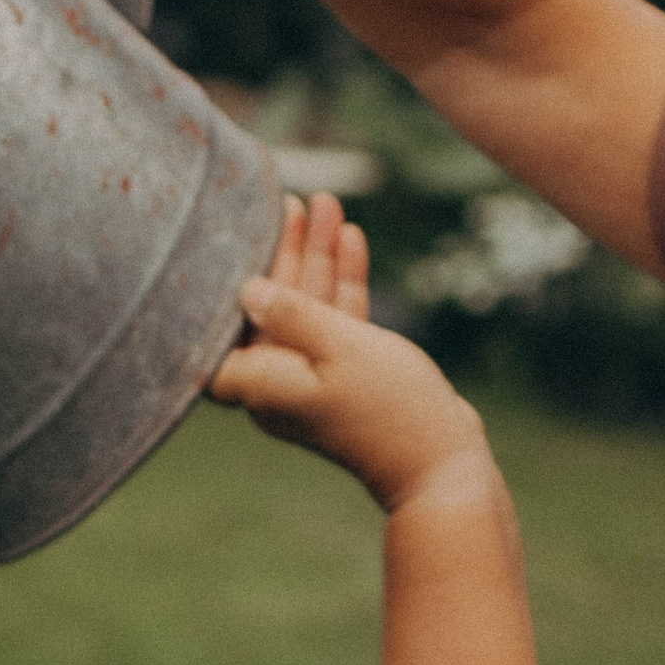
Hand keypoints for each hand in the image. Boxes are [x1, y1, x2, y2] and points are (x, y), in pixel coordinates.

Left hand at [212, 194, 490, 511]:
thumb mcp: (337, 346)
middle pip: (270, 307)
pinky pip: (337, 321)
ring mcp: (315, 379)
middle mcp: (279, 383)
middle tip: (296, 201)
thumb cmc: (388, 407)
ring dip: (320, 257)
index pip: (223, 328)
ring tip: (328, 204)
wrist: (443, 463)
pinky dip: (343, 283)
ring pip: (309, 307)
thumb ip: (290, 312)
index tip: (227, 238)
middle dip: (287, 252)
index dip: (221, 284)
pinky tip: (350, 239)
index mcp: (262, 384)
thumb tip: (245, 289)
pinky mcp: (348, 376)